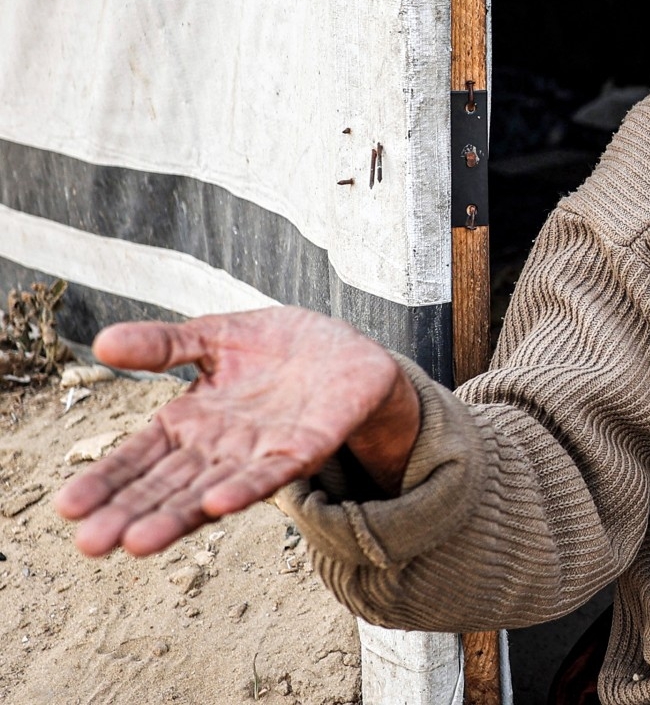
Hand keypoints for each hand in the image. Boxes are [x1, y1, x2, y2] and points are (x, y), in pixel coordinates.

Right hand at [53, 307, 420, 556]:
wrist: (349, 350)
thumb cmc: (278, 348)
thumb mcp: (215, 337)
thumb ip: (164, 345)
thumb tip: (101, 341)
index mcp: (191, 423)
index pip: (139, 457)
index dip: (106, 480)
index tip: (68, 506)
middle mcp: (220, 447)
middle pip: (167, 485)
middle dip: (129, 513)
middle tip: (90, 543)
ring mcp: (260, 452)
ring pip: (212, 490)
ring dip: (177, 516)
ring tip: (138, 542)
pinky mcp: (304, 447)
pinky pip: (272, 473)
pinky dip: (245, 489)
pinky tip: (216, 505)